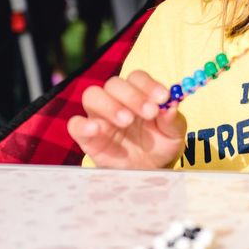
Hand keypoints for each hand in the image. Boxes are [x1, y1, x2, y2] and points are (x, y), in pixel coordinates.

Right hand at [67, 71, 186, 169]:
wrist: (146, 170)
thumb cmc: (160, 145)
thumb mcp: (173, 133)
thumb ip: (172, 119)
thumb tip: (171, 106)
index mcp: (139, 93)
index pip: (137, 78)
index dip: (149, 84)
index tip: (163, 97)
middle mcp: (116, 99)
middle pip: (114, 84)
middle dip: (132, 96)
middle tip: (149, 112)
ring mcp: (99, 117)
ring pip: (92, 96)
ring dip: (110, 105)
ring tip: (127, 121)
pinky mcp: (86, 136)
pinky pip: (75, 124)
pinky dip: (83, 124)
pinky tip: (97, 129)